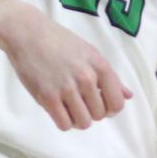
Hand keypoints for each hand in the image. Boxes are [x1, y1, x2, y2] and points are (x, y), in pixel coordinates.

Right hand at [0, 6, 129, 130]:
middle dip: (91, 113)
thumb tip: (128, 95)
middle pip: (99, 115)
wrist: (28, 33)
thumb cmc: (60, 42)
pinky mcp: (47, 97)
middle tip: (79, 102)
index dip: (110, 109)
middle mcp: (86, 78)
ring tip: (69, 107)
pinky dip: (63, 122)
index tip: (100, 105)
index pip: (117, 103)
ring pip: (83, 123)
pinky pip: (64, 124)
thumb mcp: (90, 53)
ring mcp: (67, 88)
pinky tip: (58, 110)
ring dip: (77, 119)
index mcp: (100, 66)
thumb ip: (110, 77)